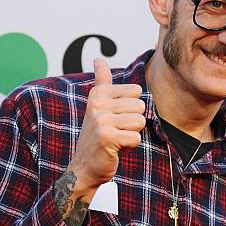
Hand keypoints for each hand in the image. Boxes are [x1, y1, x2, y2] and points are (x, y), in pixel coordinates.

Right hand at [69, 58, 145, 191]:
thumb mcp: (98, 105)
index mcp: (99, 93)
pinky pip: (136, 138)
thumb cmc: (98, 134)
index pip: (136, 91)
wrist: (85, 166)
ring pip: (140, 122)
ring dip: (132, 134)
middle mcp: (98, 104)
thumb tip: (99, 59)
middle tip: (116, 131)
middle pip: (140, 107)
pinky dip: (130, 146)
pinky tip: (116, 148)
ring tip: (116, 139)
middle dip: (133, 122)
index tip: (115, 117)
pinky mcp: (107, 138)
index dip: (131, 108)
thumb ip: (102, 81)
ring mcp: (101, 121)